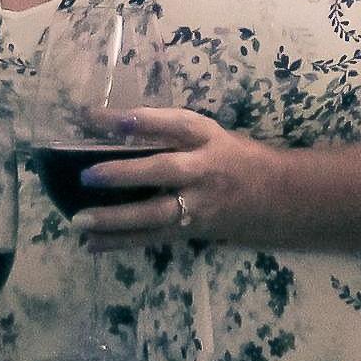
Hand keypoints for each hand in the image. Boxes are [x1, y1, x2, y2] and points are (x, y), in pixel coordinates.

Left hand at [69, 107, 291, 247]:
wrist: (279, 196)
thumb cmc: (235, 157)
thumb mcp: (209, 134)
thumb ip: (169, 131)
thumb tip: (114, 125)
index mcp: (207, 137)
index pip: (169, 123)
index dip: (134, 120)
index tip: (94, 116)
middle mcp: (204, 170)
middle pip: (163, 171)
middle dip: (125, 174)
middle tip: (87, 176)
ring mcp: (200, 205)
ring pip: (156, 214)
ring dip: (116, 219)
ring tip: (80, 220)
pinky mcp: (194, 231)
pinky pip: (155, 237)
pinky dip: (122, 242)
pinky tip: (93, 244)